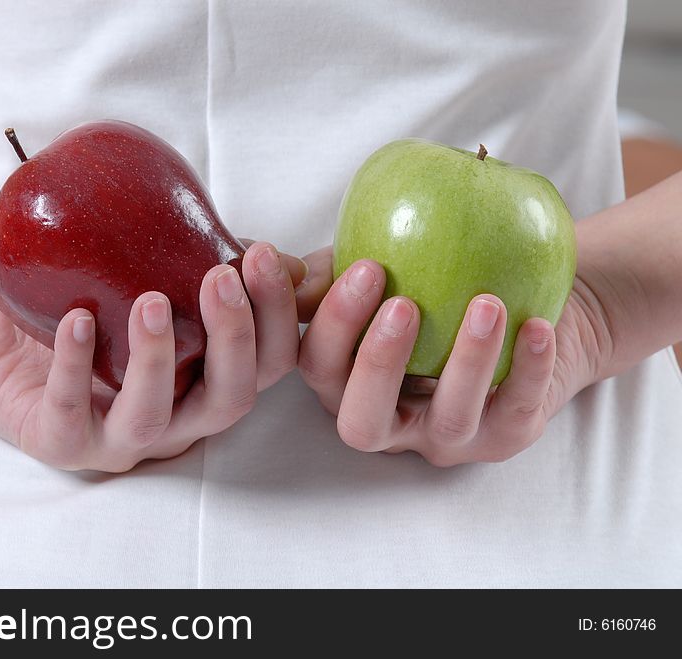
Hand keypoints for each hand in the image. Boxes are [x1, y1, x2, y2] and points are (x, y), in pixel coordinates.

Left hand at [0, 241, 305, 471]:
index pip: (267, 364)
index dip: (276, 316)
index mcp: (206, 380)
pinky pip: (70, 414)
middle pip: (229, 400)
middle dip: (234, 340)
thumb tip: (289, 260)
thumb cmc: (84, 298)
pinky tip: (78, 319)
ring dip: (158, 359)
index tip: (260, 254)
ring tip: (151, 301)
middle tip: (218, 279)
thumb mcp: (158, 276)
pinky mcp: (59, 441)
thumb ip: (214, 267)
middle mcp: (173, 417)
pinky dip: (75, 367)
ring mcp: (117, 436)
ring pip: (154, 419)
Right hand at [296, 249, 609, 465]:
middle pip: (364, 422)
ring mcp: (448, 437)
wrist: (531, 310)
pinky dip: (528, 369)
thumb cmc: (437, 289)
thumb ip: (334, 273)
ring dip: (465, 362)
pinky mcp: (505, 435)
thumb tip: (296, 277)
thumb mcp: (380, 274)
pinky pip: (515, 411)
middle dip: (379, 366)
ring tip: (486, 304)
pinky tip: (535, 325)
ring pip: (449, 420)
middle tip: (404, 306)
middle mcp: (392, 423)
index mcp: (348, 387)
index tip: (368, 268)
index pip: (322, 369)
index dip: (335, 326)